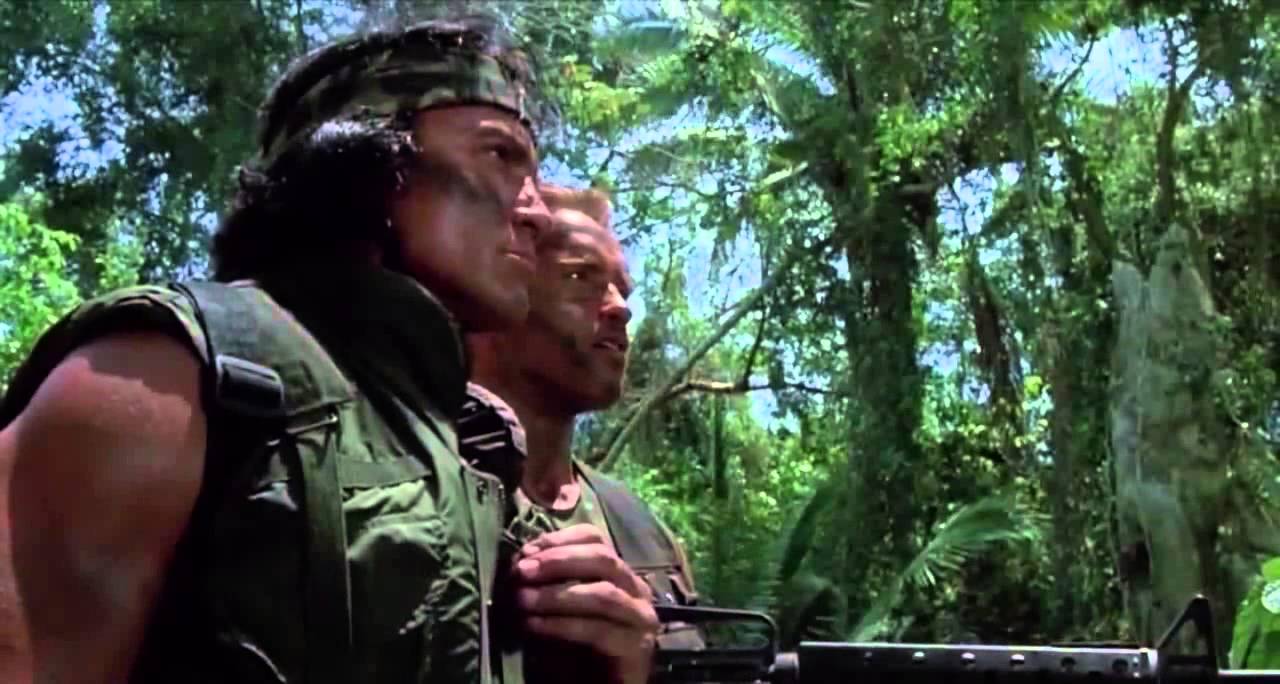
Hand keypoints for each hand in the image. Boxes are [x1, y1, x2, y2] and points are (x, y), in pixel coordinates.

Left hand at [514, 524, 658, 683]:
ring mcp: (640, 618)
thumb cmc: (578, 649)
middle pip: (603, 558)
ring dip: (557, 595)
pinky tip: (534, 626)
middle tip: (522, 571)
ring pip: (603, 593)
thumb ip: (546, 584)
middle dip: (558, 560)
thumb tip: (519, 562)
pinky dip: (561, 625)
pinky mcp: (635, 648)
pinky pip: (598, 630)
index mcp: (619, 573)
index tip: (525, 551)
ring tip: (522, 600)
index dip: (559, 539)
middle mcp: (636, 589)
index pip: (596, 538)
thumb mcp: (558, 609)